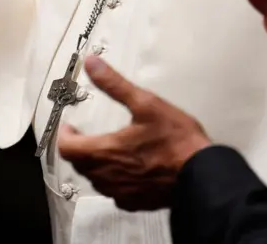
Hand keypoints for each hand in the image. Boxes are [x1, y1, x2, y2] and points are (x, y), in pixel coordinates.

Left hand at [57, 56, 211, 210]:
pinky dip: (113, 180)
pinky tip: (125, 171)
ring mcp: (121, 192)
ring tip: (104, 150)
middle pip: (79, 164)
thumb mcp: (146, 103)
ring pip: (96, 180)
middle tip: (84, 135)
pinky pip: (114, 193)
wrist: (202, 175)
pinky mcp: (136, 202)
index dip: (64, 136)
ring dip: (94, 165)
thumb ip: (114, 84)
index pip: (67, 148)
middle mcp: (108, 176)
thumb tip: (92, 63)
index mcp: (105, 151)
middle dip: (79, 148)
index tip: (69, 127)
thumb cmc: (176, 140)